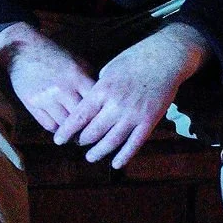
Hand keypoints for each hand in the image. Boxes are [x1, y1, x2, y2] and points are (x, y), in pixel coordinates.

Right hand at [0, 23, 93, 134]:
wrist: (22, 48)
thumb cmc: (53, 54)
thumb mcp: (77, 62)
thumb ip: (90, 80)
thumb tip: (103, 102)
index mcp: (77, 76)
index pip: (95, 103)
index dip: (101, 115)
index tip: (103, 122)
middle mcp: (62, 88)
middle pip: (81, 118)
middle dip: (87, 128)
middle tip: (91, 134)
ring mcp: (45, 97)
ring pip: (64, 125)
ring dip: (71, 132)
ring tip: (76, 133)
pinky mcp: (31, 103)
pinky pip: (48, 125)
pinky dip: (56, 129)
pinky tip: (60, 126)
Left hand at [54, 24, 211, 168]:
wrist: (165, 58)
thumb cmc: (134, 60)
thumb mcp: (108, 70)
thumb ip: (98, 89)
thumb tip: (87, 105)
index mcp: (102, 90)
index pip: (79, 116)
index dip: (66, 131)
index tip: (58, 139)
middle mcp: (116, 105)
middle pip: (93, 131)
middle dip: (82, 141)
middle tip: (76, 144)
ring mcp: (133, 115)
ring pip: (112, 141)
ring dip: (99, 152)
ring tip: (90, 157)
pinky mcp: (149, 121)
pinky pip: (134, 143)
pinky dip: (124, 156)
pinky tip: (115, 164)